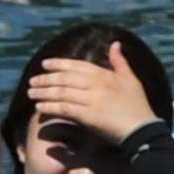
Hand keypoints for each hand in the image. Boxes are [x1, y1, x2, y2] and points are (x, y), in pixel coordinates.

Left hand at [24, 50, 160, 145]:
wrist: (142, 129)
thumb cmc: (138, 106)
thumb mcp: (131, 79)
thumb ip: (120, 62)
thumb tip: (115, 44)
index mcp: (105, 74)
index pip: (76, 65)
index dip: (59, 64)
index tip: (44, 64)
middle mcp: (96, 84)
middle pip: (65, 78)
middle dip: (46, 79)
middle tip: (32, 81)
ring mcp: (92, 99)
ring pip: (62, 92)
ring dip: (44, 92)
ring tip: (31, 93)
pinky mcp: (88, 116)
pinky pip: (65, 108)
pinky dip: (50, 106)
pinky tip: (40, 107)